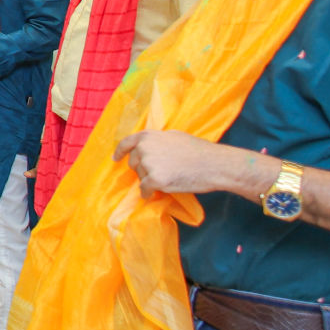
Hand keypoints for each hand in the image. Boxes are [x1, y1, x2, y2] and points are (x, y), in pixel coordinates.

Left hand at [116, 131, 251, 198]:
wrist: (213, 163)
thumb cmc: (198, 150)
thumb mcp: (174, 136)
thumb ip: (157, 141)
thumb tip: (146, 148)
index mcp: (148, 136)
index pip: (126, 143)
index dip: (120, 152)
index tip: (116, 159)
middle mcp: (144, 148)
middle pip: (134, 164)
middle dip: (143, 169)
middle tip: (162, 171)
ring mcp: (148, 163)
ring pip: (141, 178)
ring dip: (150, 181)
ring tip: (170, 177)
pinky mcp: (153, 179)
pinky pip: (144, 190)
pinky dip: (149, 194)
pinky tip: (158, 192)